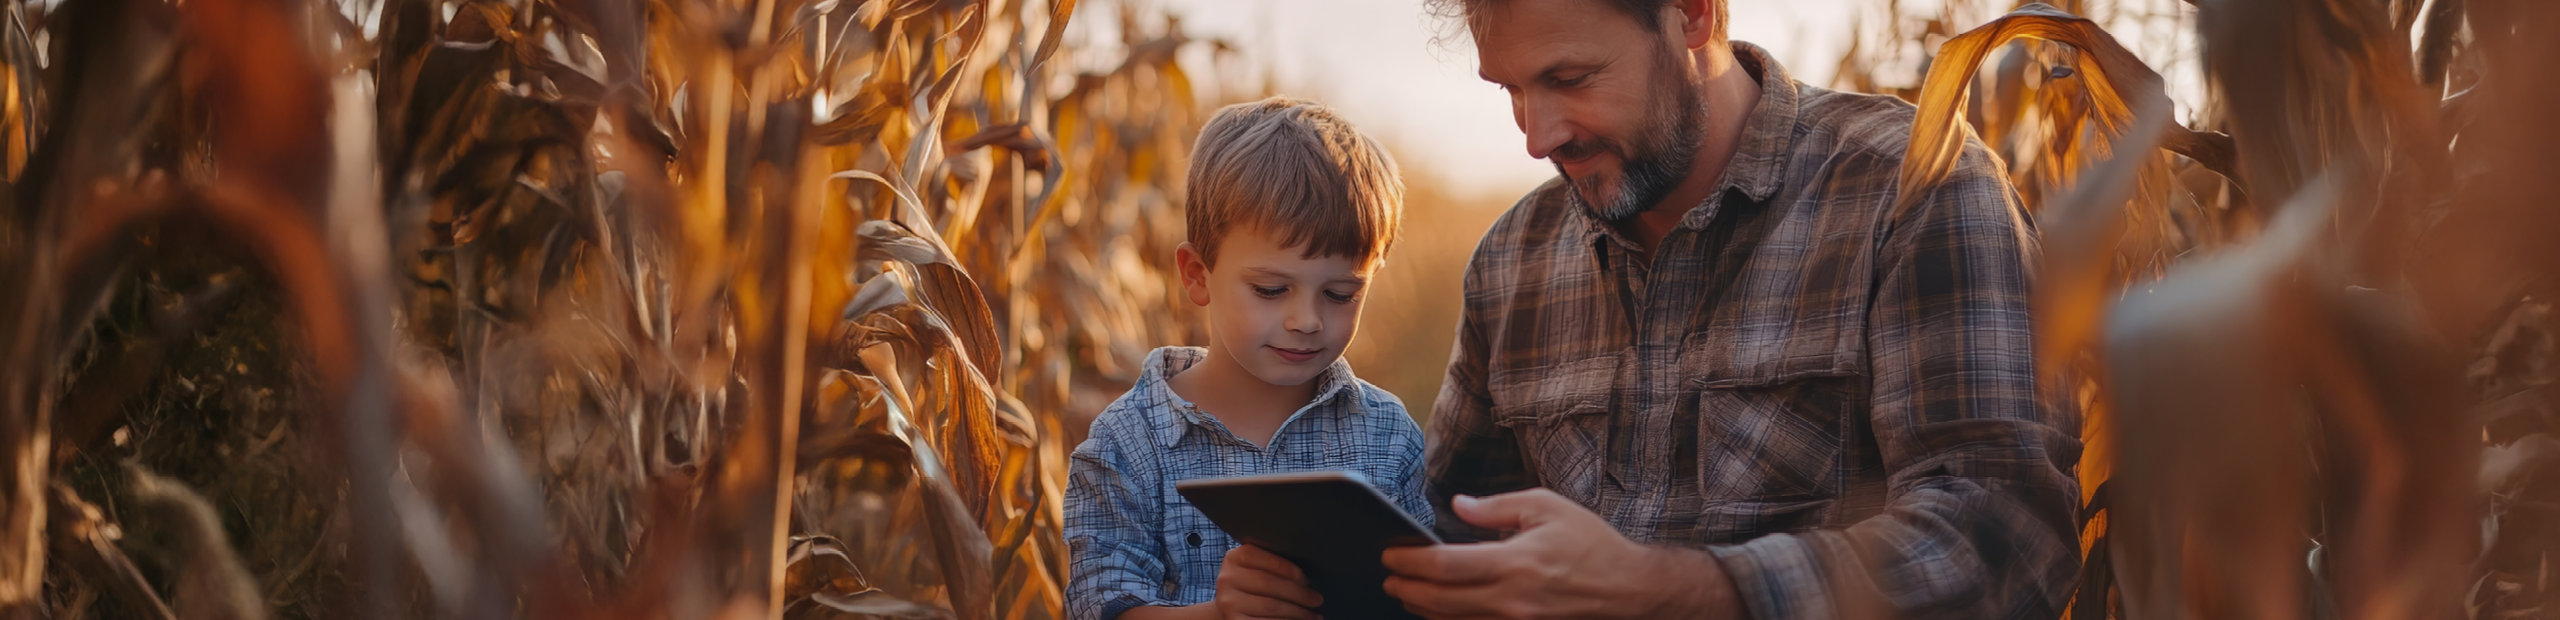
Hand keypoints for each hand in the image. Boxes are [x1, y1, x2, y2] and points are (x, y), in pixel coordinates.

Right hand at [1214, 543, 1324, 619]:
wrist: (1232, 604)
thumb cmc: (1253, 584)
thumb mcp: (1258, 567)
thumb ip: (1274, 563)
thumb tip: (1306, 578)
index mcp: (1236, 557)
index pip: (1267, 559)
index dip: (1289, 569)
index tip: (1307, 579)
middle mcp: (1227, 578)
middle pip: (1270, 583)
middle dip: (1299, 593)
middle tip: (1318, 599)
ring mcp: (1228, 602)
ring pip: (1271, 606)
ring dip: (1298, 612)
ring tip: (1315, 616)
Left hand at [1379, 489, 1742, 619]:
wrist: (1629, 589)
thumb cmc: (1590, 544)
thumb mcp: (1546, 507)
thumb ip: (1497, 508)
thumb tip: (1458, 507)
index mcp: (1515, 563)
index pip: (1445, 565)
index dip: (1410, 560)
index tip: (1391, 553)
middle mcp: (1512, 600)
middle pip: (1440, 601)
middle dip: (1406, 588)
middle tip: (1388, 576)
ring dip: (1423, 609)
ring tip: (1406, 593)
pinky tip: (1440, 613)